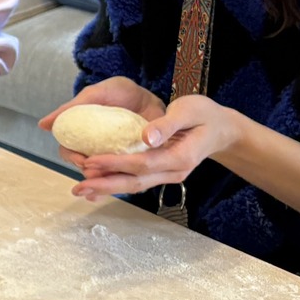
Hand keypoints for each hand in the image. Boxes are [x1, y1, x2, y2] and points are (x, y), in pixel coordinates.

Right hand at [37, 78, 167, 175]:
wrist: (149, 94)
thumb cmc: (120, 92)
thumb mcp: (95, 94)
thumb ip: (70, 108)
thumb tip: (42, 125)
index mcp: (82, 135)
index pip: (69, 151)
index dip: (72, 157)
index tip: (81, 160)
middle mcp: (96, 149)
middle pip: (86, 167)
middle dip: (89, 175)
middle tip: (96, 174)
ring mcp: (116, 156)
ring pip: (106, 175)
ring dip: (105, 181)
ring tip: (111, 182)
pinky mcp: (137, 160)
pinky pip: (129, 174)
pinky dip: (126, 181)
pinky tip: (126, 183)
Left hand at [59, 94, 242, 202]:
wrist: (221, 129)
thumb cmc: (206, 114)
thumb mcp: (189, 110)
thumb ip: (167, 124)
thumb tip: (145, 137)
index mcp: (180, 157)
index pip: (142, 164)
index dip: (116, 164)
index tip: (91, 161)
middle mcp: (174, 171)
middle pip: (135, 181)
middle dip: (105, 185)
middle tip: (78, 186)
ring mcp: (168, 175)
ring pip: (134, 185)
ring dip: (107, 188)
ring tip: (80, 189)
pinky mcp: (162, 172)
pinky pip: (137, 180)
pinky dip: (116, 183)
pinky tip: (97, 187)